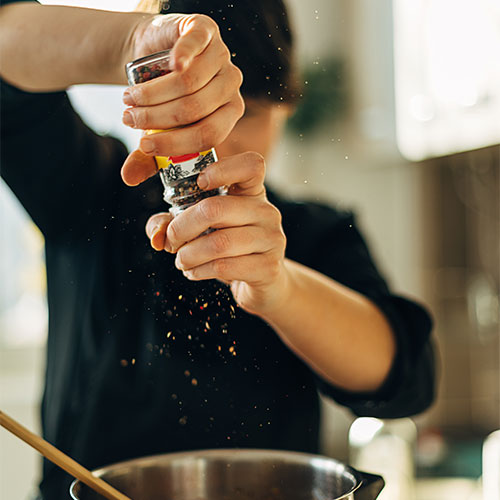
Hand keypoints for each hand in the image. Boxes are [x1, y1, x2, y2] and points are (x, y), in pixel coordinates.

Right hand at [121, 14, 243, 186]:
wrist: (153, 54)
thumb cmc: (161, 99)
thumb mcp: (156, 130)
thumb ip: (147, 155)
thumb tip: (128, 179)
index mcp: (228, 113)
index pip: (208, 134)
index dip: (175, 143)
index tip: (144, 146)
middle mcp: (230, 85)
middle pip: (195, 109)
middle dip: (156, 119)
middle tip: (128, 119)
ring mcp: (221, 56)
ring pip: (188, 82)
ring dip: (152, 94)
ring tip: (129, 99)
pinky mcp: (206, 30)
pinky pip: (197, 44)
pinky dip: (183, 55)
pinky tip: (169, 63)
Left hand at [144, 152, 289, 315]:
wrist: (260, 282)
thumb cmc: (228, 248)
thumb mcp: (201, 228)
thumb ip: (172, 223)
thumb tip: (157, 232)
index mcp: (251, 192)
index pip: (251, 165)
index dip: (223, 169)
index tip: (199, 182)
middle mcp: (265, 211)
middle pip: (215, 209)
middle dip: (181, 228)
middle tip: (171, 241)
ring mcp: (271, 239)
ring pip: (219, 243)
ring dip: (189, 255)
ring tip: (182, 261)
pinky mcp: (268, 267)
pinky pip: (225, 267)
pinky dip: (200, 271)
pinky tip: (194, 272)